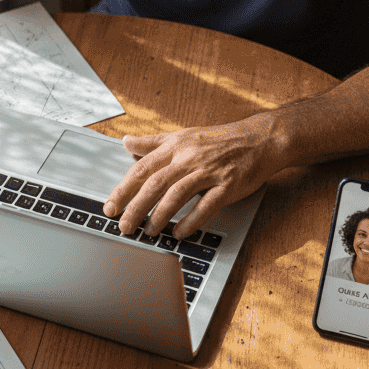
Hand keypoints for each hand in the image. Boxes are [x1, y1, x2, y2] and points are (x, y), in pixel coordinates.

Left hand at [102, 118, 285, 238]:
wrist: (259, 139)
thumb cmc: (220, 140)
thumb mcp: (183, 135)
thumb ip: (153, 142)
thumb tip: (126, 142)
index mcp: (175, 146)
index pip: (142, 168)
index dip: (124, 189)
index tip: (110, 206)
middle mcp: (189, 157)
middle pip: (155, 183)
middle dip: (136, 206)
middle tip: (124, 226)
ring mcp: (209, 171)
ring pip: (177, 194)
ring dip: (160, 215)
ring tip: (148, 231)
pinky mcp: (227, 185)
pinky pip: (207, 205)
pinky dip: (191, 220)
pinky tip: (179, 232)